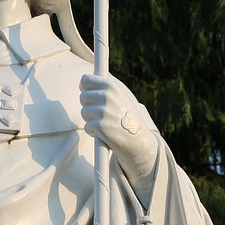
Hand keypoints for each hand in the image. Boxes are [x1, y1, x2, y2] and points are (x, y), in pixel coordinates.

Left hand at [80, 73, 159, 205]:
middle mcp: (109, 96)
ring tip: (108, 129)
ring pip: (84, 114)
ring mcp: (105, 111)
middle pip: (82, 98)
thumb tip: (84, 80)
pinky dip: (95, 134)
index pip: (85, 80)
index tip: (90, 96)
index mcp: (113, 86)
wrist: (142, 145)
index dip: (85, 90)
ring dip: (92, 123)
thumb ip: (106, 91)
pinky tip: (107, 137)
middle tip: (104, 118)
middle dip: (88, 108)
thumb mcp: (122, 101)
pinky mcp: (101, 126)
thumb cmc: (131, 124)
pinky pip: (88, 128)